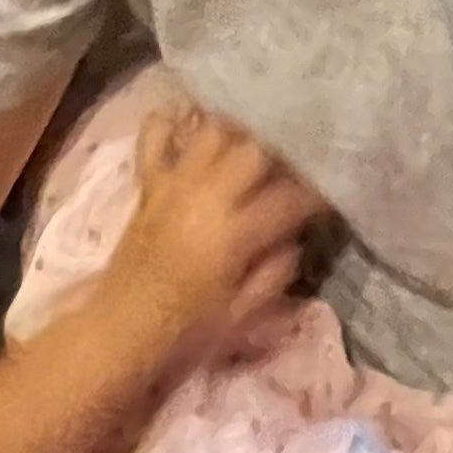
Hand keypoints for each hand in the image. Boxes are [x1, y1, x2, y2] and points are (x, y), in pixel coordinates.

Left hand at [95, 98, 320, 380]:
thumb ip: (275, 272)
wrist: (120, 332)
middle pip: (257, 148)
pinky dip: (172, 123)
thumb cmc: (185, 331)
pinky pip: (155, 137)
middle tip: (298, 162)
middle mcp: (206, 195)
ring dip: (241, 131)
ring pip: (214, 132)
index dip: (317, 194)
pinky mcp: (148, 185)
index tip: (332, 196)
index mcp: (235, 233)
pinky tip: (191, 120)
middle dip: (285, 150)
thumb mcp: (243, 315)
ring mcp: (174, 184)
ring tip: (259, 137)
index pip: (291, 197)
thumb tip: (293, 238)